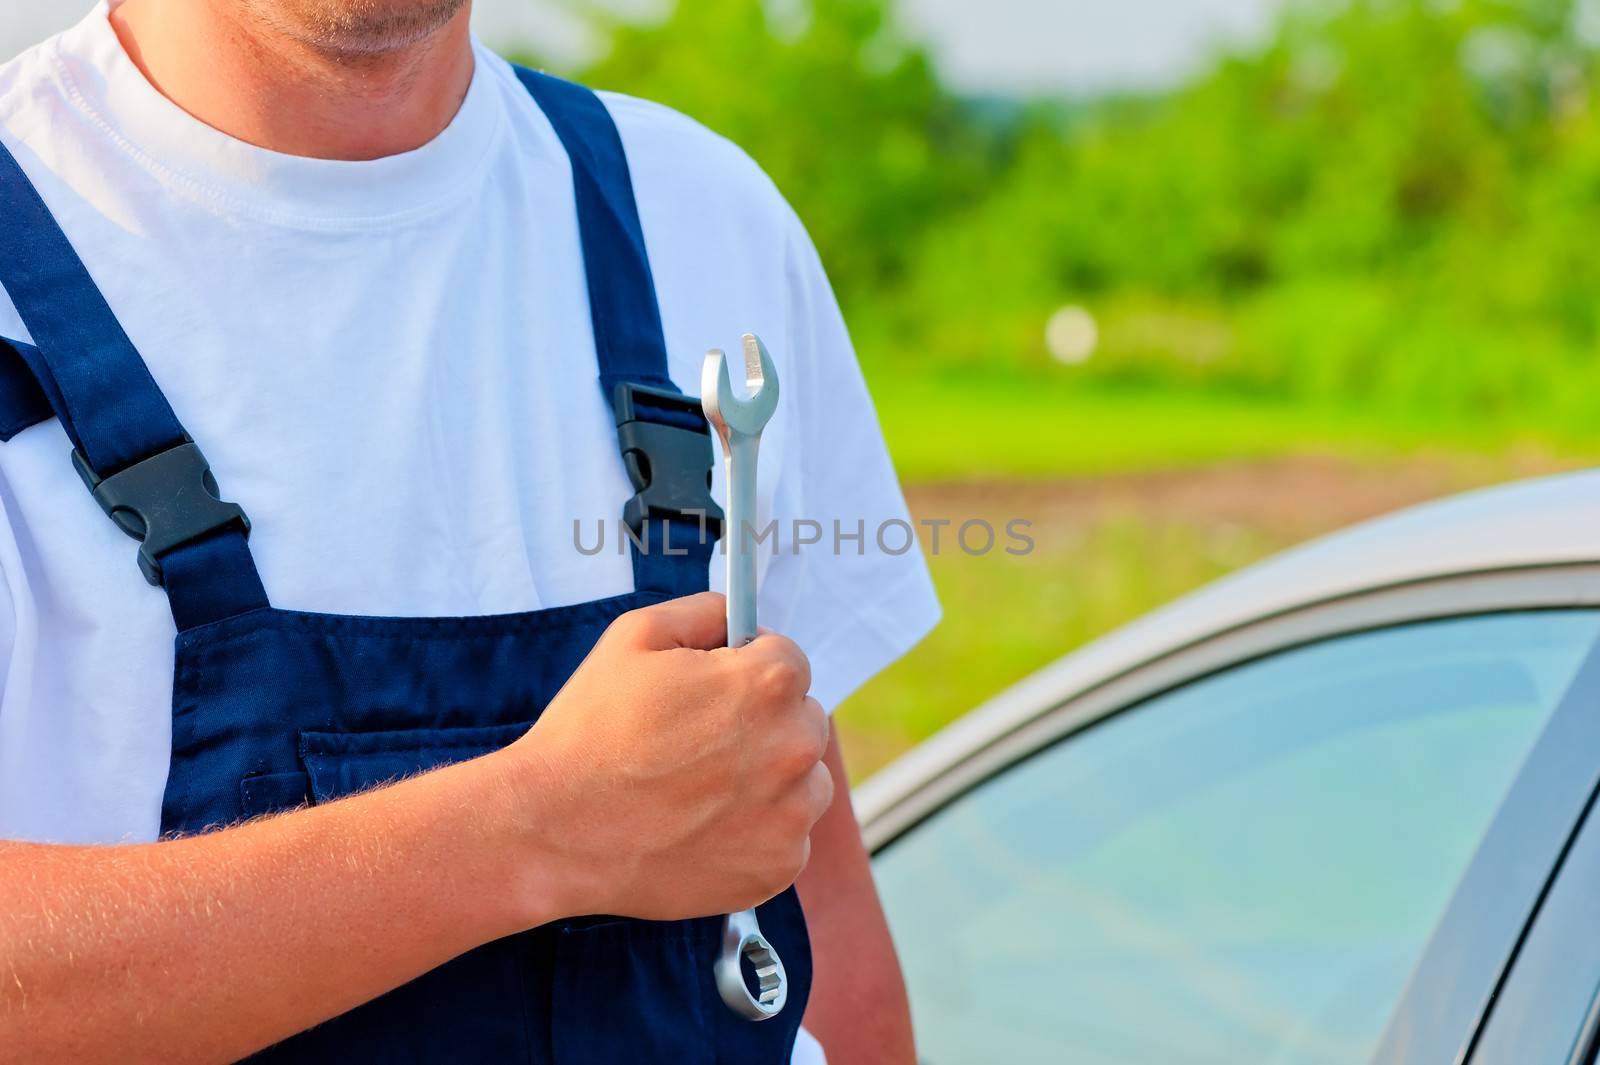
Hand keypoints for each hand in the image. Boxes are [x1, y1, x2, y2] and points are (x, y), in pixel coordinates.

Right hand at [494, 591, 833, 921]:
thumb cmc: (590, 730)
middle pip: (803, 720)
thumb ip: (702, 613)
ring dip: (770, 779)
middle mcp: (794, 747)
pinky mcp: (777, 868)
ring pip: (804, 781)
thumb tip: (737, 616)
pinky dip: (756, 833)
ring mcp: (790, 814)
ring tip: (703, 789)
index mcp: (769, 683)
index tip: (718, 688)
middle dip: (764, 722)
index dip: (749, 668)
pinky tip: (702, 828)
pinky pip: (787, 837)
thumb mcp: (634, 636)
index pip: (791, 660)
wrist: (554, 831)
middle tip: (702, 742)